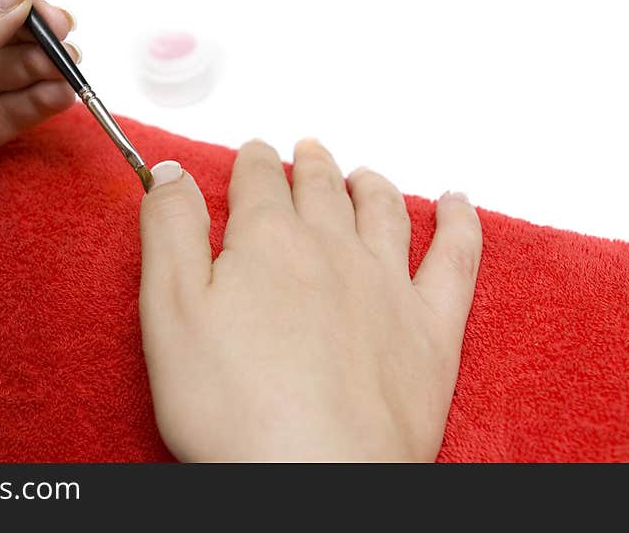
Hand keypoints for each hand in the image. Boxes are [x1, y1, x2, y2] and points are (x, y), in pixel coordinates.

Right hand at [139, 140, 482, 460]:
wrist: (315, 477)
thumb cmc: (233, 406)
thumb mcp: (169, 309)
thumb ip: (170, 230)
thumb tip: (170, 173)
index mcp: (268, 240)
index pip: (259, 179)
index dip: (252, 161)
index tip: (251, 155)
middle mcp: (332, 248)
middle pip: (320, 187)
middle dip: (308, 164)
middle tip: (303, 151)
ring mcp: (388, 285)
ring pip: (382, 210)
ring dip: (369, 183)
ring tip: (361, 174)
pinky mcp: (432, 328)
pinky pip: (457, 257)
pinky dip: (460, 222)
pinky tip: (456, 204)